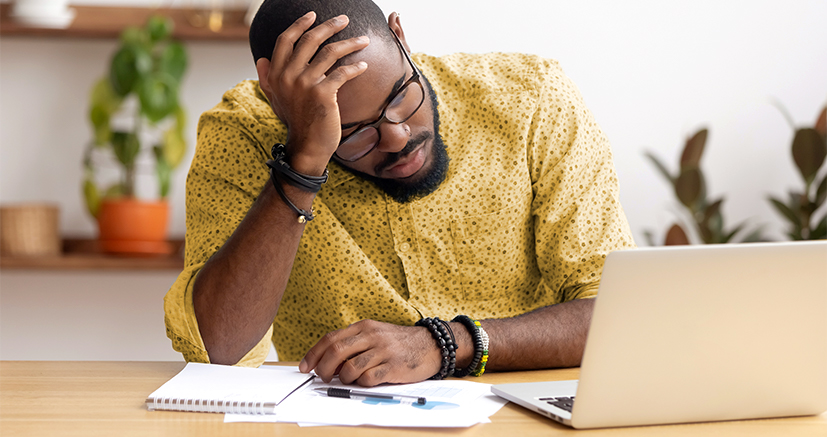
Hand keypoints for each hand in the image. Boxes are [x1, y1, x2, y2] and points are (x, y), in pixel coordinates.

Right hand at [255, 11, 369, 174]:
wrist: (307, 147)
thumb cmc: (296, 122)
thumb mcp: (276, 99)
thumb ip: (268, 78)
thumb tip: (260, 59)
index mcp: (276, 74)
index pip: (286, 40)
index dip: (299, 25)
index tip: (313, 15)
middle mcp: (288, 75)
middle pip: (310, 40)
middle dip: (330, 26)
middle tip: (344, 19)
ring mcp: (305, 84)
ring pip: (330, 52)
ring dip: (350, 43)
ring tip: (364, 39)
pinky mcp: (323, 94)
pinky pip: (342, 72)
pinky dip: (355, 67)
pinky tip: (364, 65)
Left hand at [299, 320, 441, 386]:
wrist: (431, 345)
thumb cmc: (399, 343)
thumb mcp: (375, 335)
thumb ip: (353, 344)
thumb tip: (328, 362)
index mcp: (364, 326)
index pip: (330, 338)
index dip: (313, 353)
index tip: (304, 366)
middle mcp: (372, 336)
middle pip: (336, 352)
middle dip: (323, 368)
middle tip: (322, 377)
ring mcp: (383, 351)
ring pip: (350, 367)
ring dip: (343, 378)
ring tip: (347, 380)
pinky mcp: (393, 367)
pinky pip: (368, 378)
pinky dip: (361, 383)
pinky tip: (365, 381)